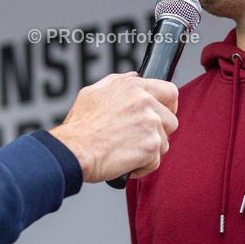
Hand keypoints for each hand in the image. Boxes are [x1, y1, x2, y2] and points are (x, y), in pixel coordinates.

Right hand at [48, 72, 177, 182]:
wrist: (73, 150)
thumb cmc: (79, 125)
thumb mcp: (93, 92)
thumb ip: (118, 81)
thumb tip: (135, 76)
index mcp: (134, 87)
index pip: (170, 92)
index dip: (169, 106)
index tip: (162, 115)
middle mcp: (146, 103)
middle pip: (171, 121)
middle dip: (158, 133)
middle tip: (137, 139)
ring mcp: (150, 125)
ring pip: (164, 143)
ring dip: (149, 151)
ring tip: (126, 150)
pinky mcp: (150, 148)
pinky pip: (156, 162)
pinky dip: (142, 167)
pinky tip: (125, 162)